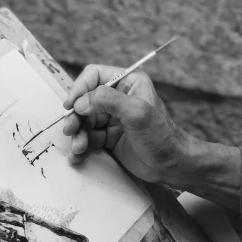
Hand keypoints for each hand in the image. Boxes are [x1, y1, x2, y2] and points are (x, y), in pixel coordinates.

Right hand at [62, 65, 190, 184]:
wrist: (171, 165)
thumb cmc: (161, 136)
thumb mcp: (137, 112)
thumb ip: (108, 100)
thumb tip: (81, 102)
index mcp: (128, 82)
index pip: (95, 76)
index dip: (80, 88)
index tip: (71, 105)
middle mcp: (119, 96)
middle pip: (85, 100)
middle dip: (76, 116)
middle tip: (70, 130)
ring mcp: (113, 117)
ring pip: (84, 120)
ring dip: (78, 134)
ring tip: (78, 148)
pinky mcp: (109, 136)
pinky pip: (88, 137)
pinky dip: (81, 145)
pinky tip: (78, 155)